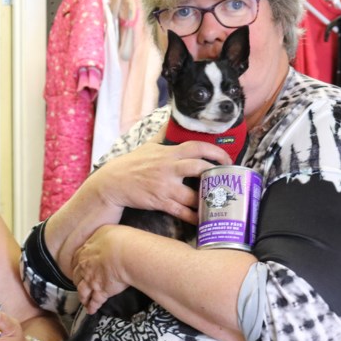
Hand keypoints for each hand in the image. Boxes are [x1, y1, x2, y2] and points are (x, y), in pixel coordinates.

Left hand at [73, 225, 131, 313]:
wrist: (125, 253)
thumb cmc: (119, 239)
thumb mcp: (107, 230)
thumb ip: (102, 235)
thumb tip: (105, 236)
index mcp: (86, 251)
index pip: (77, 259)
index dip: (77, 265)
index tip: (78, 268)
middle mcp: (85, 267)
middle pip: (77, 276)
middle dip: (77, 280)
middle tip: (80, 283)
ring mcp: (92, 281)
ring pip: (83, 290)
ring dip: (82, 296)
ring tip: (83, 300)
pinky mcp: (101, 292)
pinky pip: (95, 301)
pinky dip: (92, 307)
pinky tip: (91, 311)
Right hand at [92, 129, 230, 225]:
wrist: (113, 182)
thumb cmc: (131, 163)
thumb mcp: (148, 145)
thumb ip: (164, 135)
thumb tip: (172, 121)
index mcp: (168, 153)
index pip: (196, 147)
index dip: (215, 152)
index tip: (226, 158)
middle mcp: (169, 168)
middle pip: (199, 167)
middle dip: (216, 173)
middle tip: (227, 179)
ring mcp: (165, 186)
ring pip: (193, 194)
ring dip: (208, 199)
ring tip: (219, 201)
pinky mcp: (160, 202)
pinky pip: (181, 211)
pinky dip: (194, 216)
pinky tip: (203, 219)